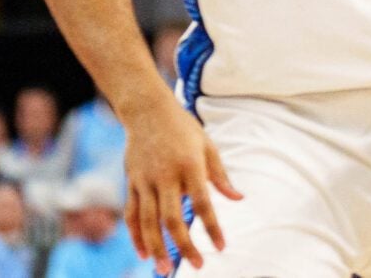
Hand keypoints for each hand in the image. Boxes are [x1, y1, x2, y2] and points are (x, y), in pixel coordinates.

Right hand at [123, 93, 241, 273]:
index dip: (212, 227)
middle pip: (172, 218)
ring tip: (164, 270)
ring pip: (148, 221)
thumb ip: (220, 175)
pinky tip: (144, 254)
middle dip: (184, 245)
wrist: (146, 109)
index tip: (221, 246)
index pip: (203, 202)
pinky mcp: (131, 182)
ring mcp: (145, 180)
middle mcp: (165, 175)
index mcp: (189, 165)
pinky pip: (132, 214)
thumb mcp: (207, 145)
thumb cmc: (182, 127)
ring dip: (157, 247)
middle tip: (197, 265)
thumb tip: (238, 199)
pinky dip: (135, 235)